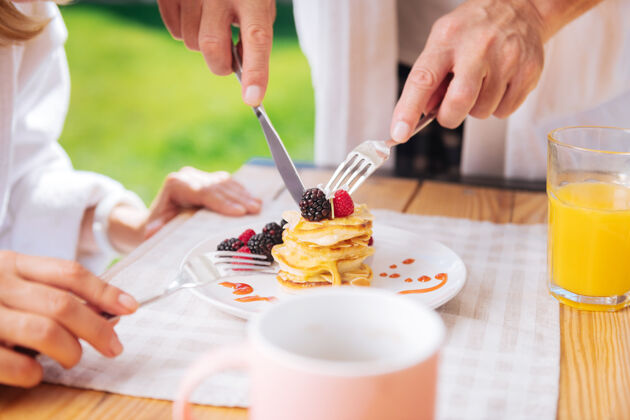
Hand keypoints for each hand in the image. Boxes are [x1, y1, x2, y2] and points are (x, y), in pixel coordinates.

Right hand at [0, 251, 137, 386]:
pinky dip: (33, 372)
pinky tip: (35, 372)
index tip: (131, 308)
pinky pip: (13, 363)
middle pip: (63, 304)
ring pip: (43, 331)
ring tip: (72, 359)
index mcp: (12, 263)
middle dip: (97, 328)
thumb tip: (105, 310)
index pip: (69, 274)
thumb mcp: (10, 281)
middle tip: (114, 347)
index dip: (105, 291)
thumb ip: (49, 291)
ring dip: (69, 350)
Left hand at [106, 167, 261, 251]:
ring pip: (225, 182)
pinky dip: (242, 192)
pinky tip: (254, 201)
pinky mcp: (210, 180)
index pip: (203, 192)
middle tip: (255, 210)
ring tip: (258, 207)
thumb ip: (156, 228)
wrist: (157, 220)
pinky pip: (229, 183)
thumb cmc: (158, 228)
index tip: (239, 212)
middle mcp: (188, 176)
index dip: (223, 202)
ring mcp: (200, 176)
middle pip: (217, 186)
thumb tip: (152, 232)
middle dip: (238, 198)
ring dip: (244, 195)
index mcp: (175, 184)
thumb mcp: (154, 229)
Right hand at [157, 0, 275, 105]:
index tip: (253, 99)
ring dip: (202, 42)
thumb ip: (252, 36)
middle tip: (227, 61)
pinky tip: (196, 13)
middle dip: (219, 64)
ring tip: (212, 20)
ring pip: (191, 41)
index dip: (256, 71)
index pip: (257, 38)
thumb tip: (239, 71)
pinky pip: (174, 30)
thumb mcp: (258, 5)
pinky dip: (185, 30)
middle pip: (212, 46)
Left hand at [390, 0, 544, 139]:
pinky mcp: (528, 72)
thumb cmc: (473, 29)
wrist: (520, 7)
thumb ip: (429, 76)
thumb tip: (422, 112)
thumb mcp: (442, 41)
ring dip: (475, 108)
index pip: (423, 79)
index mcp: (447, 40)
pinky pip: (504, 111)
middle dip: (449, 116)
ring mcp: (506, 59)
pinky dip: (496, 107)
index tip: (399, 133)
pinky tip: (497, 85)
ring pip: (482, 111)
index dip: (408, 110)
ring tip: (480, 83)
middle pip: (459, 101)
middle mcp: (477, 48)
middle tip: (448, 109)